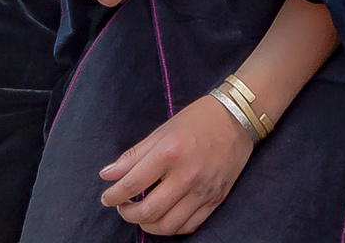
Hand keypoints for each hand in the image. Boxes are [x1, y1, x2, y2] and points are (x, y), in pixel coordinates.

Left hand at [99, 92, 253, 234]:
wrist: (237, 118)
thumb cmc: (197, 120)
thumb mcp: (162, 131)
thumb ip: (133, 155)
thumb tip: (107, 174)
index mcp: (170, 152)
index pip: (132, 184)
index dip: (113, 195)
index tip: (106, 197)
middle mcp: (187, 175)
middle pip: (148, 211)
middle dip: (127, 214)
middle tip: (122, 207)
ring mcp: (203, 190)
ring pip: (168, 225)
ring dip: (147, 225)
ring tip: (141, 214)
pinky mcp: (216, 199)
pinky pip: (189, 225)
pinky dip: (171, 227)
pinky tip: (163, 217)